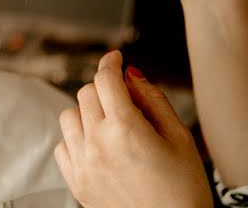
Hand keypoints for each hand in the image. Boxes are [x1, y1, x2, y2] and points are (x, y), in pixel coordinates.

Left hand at [55, 51, 211, 207]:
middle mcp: (98, 143)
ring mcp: (83, 163)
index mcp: (125, 129)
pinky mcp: (75, 181)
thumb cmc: (184, 189)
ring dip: (87, 112)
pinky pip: (62, 144)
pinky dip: (76, 138)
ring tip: (111, 125)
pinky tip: (98, 146)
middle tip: (124, 99)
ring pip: (69, 115)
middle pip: (86, 93)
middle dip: (104, 89)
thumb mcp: (179, 138)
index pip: (105, 79)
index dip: (110, 62)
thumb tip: (130, 74)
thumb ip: (153, 99)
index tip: (115, 58)